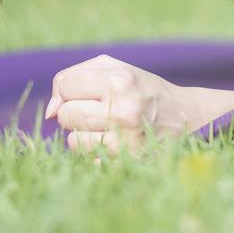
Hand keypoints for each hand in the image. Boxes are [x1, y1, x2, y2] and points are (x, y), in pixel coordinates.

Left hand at [45, 54, 187, 153]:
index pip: (66, 86)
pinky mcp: (127, 163)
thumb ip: (70, 78)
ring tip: (109, 126)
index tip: (92, 91)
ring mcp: (126, 141)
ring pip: (72, 141)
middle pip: (65, 115)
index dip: (73, 89)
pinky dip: (95, 153)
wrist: (184, 114)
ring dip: (84, 135)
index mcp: (120, 81)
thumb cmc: (139, 88)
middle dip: (76, 112)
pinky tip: (116, 143)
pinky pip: (87, 160)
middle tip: (101, 110)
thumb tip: (49, 113)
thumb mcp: (112, 69)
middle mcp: (124, 111)